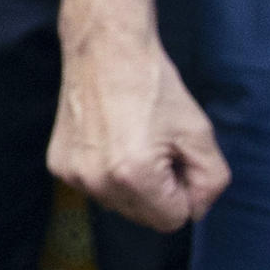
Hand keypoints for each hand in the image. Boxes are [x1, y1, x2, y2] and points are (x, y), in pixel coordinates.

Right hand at [50, 0, 229, 231]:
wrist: (106, 48)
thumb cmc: (154, 85)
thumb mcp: (200, 132)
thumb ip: (211, 181)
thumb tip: (196, 208)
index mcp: (135, 177)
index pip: (173, 220)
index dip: (184, 191)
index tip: (178, 158)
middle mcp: (97, 183)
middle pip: (144, 218)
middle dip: (159, 192)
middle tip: (158, 147)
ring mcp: (73, 175)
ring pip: (119, 205)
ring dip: (132, 186)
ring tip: (133, 142)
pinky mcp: (58, 165)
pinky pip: (95, 187)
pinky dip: (107, 173)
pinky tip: (110, 140)